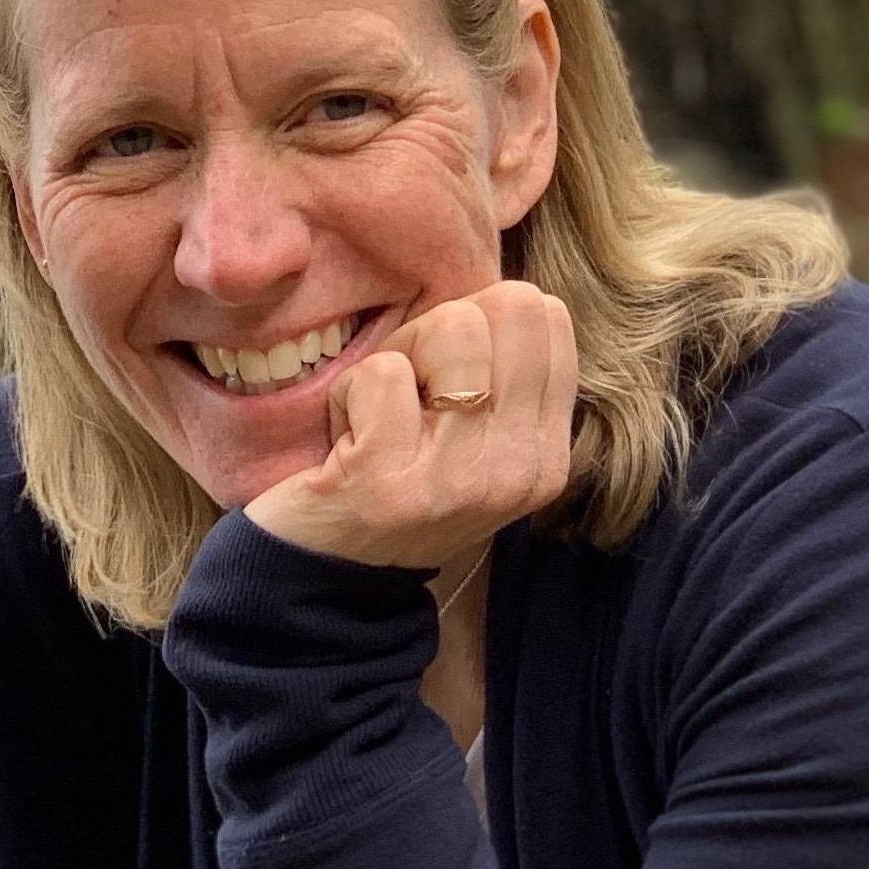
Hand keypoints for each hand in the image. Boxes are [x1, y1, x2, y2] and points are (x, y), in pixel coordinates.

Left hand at [243, 280, 577, 571]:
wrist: (321, 580)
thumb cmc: (391, 478)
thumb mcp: (470, 434)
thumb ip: (501, 369)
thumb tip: (510, 288)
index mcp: (546, 455)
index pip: (546, 315)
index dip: (480, 323)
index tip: (441, 380)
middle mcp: (518, 471)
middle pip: (507, 308)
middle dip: (439, 330)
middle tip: (406, 394)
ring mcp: (459, 480)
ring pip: (452, 328)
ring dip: (393, 360)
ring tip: (376, 420)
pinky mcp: (392, 482)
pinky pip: (383, 373)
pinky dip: (350, 394)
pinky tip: (345, 443)